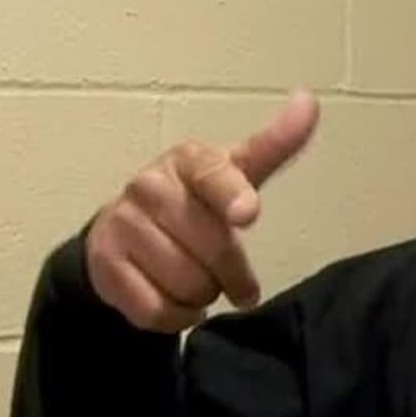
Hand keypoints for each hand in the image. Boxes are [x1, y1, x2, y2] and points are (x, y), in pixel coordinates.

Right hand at [86, 89, 320, 332]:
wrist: (119, 230)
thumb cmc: (192, 200)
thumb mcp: (233, 171)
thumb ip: (273, 144)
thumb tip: (309, 100)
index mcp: (187, 160)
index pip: (213, 175)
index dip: (232, 195)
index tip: (248, 214)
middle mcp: (149, 185)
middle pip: (213, 249)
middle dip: (231, 274)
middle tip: (230, 279)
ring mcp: (122, 224)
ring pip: (187, 284)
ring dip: (202, 295)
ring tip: (196, 280)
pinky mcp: (105, 264)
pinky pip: (157, 310)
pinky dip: (176, 316)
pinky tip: (175, 301)